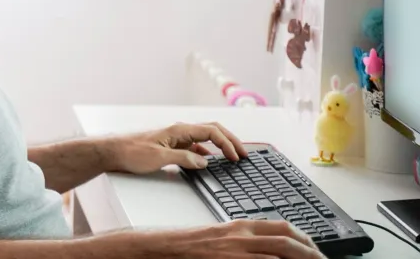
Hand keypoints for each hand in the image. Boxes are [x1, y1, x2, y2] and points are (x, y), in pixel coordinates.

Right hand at [107, 219, 325, 258]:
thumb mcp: (219, 237)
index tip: (314, 247)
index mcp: (239, 225)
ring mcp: (235, 250)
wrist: (163, 247)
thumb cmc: (189, 244)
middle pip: (285, 238)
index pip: (280, 226)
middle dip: (309, 251)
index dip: (302, 237)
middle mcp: (240, 235)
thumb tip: (268, 249)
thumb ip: (243, 240)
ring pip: (278, 252)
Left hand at [110, 121, 248, 173]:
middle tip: (243, 154)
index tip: (237, 156)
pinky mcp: (169, 146)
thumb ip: (184, 159)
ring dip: (219, 146)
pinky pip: (193, 147)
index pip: (211, 131)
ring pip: (203, 138)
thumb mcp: (159, 158)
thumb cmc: (131, 152)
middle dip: (229, 141)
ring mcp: (174, 138)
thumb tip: (205, 162)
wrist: (111, 151)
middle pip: (212, 131)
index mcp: (178, 130)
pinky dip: (205, 153)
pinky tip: (209, 161)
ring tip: (232, 157)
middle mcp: (179, 131)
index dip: (227, 143)